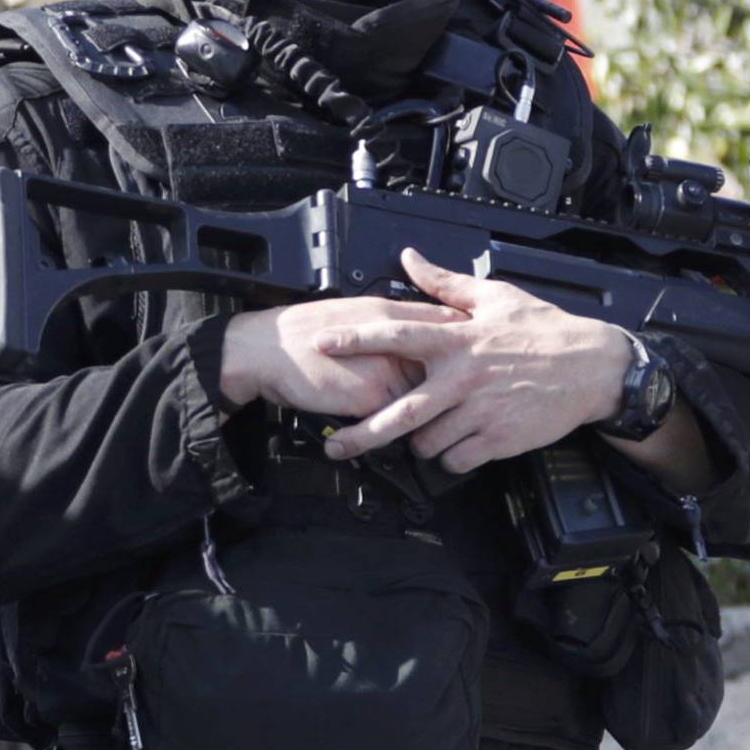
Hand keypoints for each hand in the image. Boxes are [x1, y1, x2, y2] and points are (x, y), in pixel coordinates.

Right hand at [217, 294, 460, 419]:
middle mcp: (394, 338)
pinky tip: (416, 437)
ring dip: (439, 409)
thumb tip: (417, 333)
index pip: (446, 321)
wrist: (265, 350)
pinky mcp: (371, 399)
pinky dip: (407, 427)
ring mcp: (385, 369)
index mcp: (389, 311)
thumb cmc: (303, 332)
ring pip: (428, 393)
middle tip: (475, 390)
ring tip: (452, 420)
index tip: (484, 348)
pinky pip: (401, 418)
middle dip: (463, 377)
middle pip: (448, 359)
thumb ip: (389, 323)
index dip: (468, 336)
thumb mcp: (352, 313)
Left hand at [315, 250, 629, 475]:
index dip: (356, 339)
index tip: (323, 344)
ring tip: (427, 431)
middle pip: (399, 414)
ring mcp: (480, 412)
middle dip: (361, 435)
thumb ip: (444, 283)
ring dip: (419, 443)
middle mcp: (462, 378)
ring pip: (427, 443)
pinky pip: (457, 460)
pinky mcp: (498, 440)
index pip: (395, 336)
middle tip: (336, 445)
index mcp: (457, 340)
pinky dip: (451, 458)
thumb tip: (409, 257)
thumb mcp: (494, 296)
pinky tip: (458, 444)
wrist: (592, 367)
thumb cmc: (543, 330)